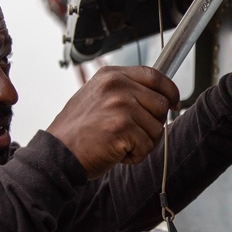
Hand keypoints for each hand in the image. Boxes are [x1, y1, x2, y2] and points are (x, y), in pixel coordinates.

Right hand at [47, 66, 180, 179]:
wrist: (57, 154)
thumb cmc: (76, 132)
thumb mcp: (97, 97)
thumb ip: (125, 92)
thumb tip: (158, 98)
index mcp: (111, 75)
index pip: (154, 75)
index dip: (170, 91)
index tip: (174, 103)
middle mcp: (117, 86)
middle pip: (161, 104)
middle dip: (152, 124)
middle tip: (130, 134)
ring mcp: (121, 106)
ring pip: (157, 128)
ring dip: (142, 143)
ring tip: (117, 143)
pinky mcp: (123, 128)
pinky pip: (147, 146)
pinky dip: (134, 156)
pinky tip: (115, 152)